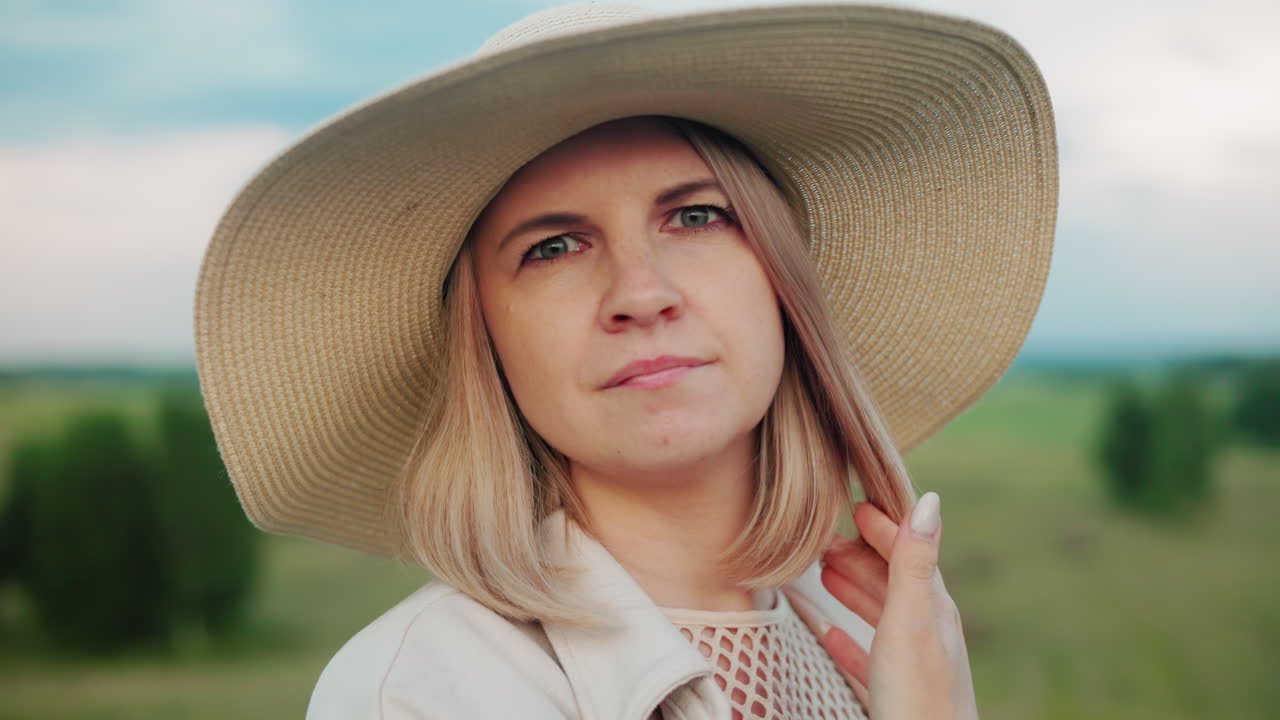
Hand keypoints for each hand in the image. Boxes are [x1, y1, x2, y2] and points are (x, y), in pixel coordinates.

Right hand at [819, 492, 978, 719]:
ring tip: (824, 572)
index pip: (908, 552)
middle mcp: (925, 630)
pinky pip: (868, 656)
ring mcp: (911, 663)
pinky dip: (848, 638)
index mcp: (932, 607)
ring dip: (854, 589)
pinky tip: (830, 635)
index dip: (884, 527)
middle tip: (827, 538)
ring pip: (879, 615)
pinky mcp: (894, 693)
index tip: (856, 506)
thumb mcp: (911, 618)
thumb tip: (930, 499)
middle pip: (891, 581)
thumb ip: (914, 562)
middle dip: (861, 556)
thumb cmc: (918, 694)